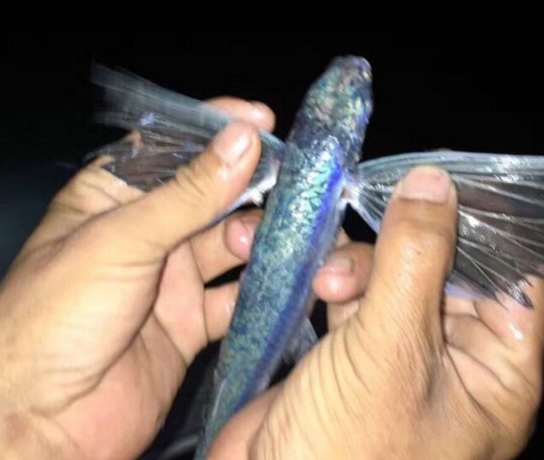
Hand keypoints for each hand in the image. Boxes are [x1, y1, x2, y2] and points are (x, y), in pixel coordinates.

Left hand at [0, 99, 274, 458]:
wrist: (42, 421)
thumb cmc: (55, 317)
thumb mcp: (121, 241)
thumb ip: (187, 194)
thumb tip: (242, 141)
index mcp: (113, 198)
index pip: (171, 148)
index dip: (216, 130)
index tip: (262, 120)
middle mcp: (146, 234)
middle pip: (210, 197)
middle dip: (248, 187)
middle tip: (291, 181)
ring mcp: (171, 280)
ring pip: (229, 246)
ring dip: (256, 240)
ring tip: (275, 239)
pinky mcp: (190, 323)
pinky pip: (236, 299)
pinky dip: (262, 292)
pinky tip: (287, 281)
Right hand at [214, 167, 543, 458]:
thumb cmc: (346, 450)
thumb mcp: (391, 351)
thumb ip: (414, 262)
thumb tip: (433, 184)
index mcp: (492, 369)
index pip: (513, 278)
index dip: (483, 228)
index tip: (440, 186)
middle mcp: (450, 356)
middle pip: (446, 268)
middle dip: (403, 248)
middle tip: (365, 252)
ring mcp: (396, 350)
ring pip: (393, 275)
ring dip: (359, 267)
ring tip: (325, 286)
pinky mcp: (349, 348)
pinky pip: (353, 294)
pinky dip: (334, 281)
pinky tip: (313, 285)